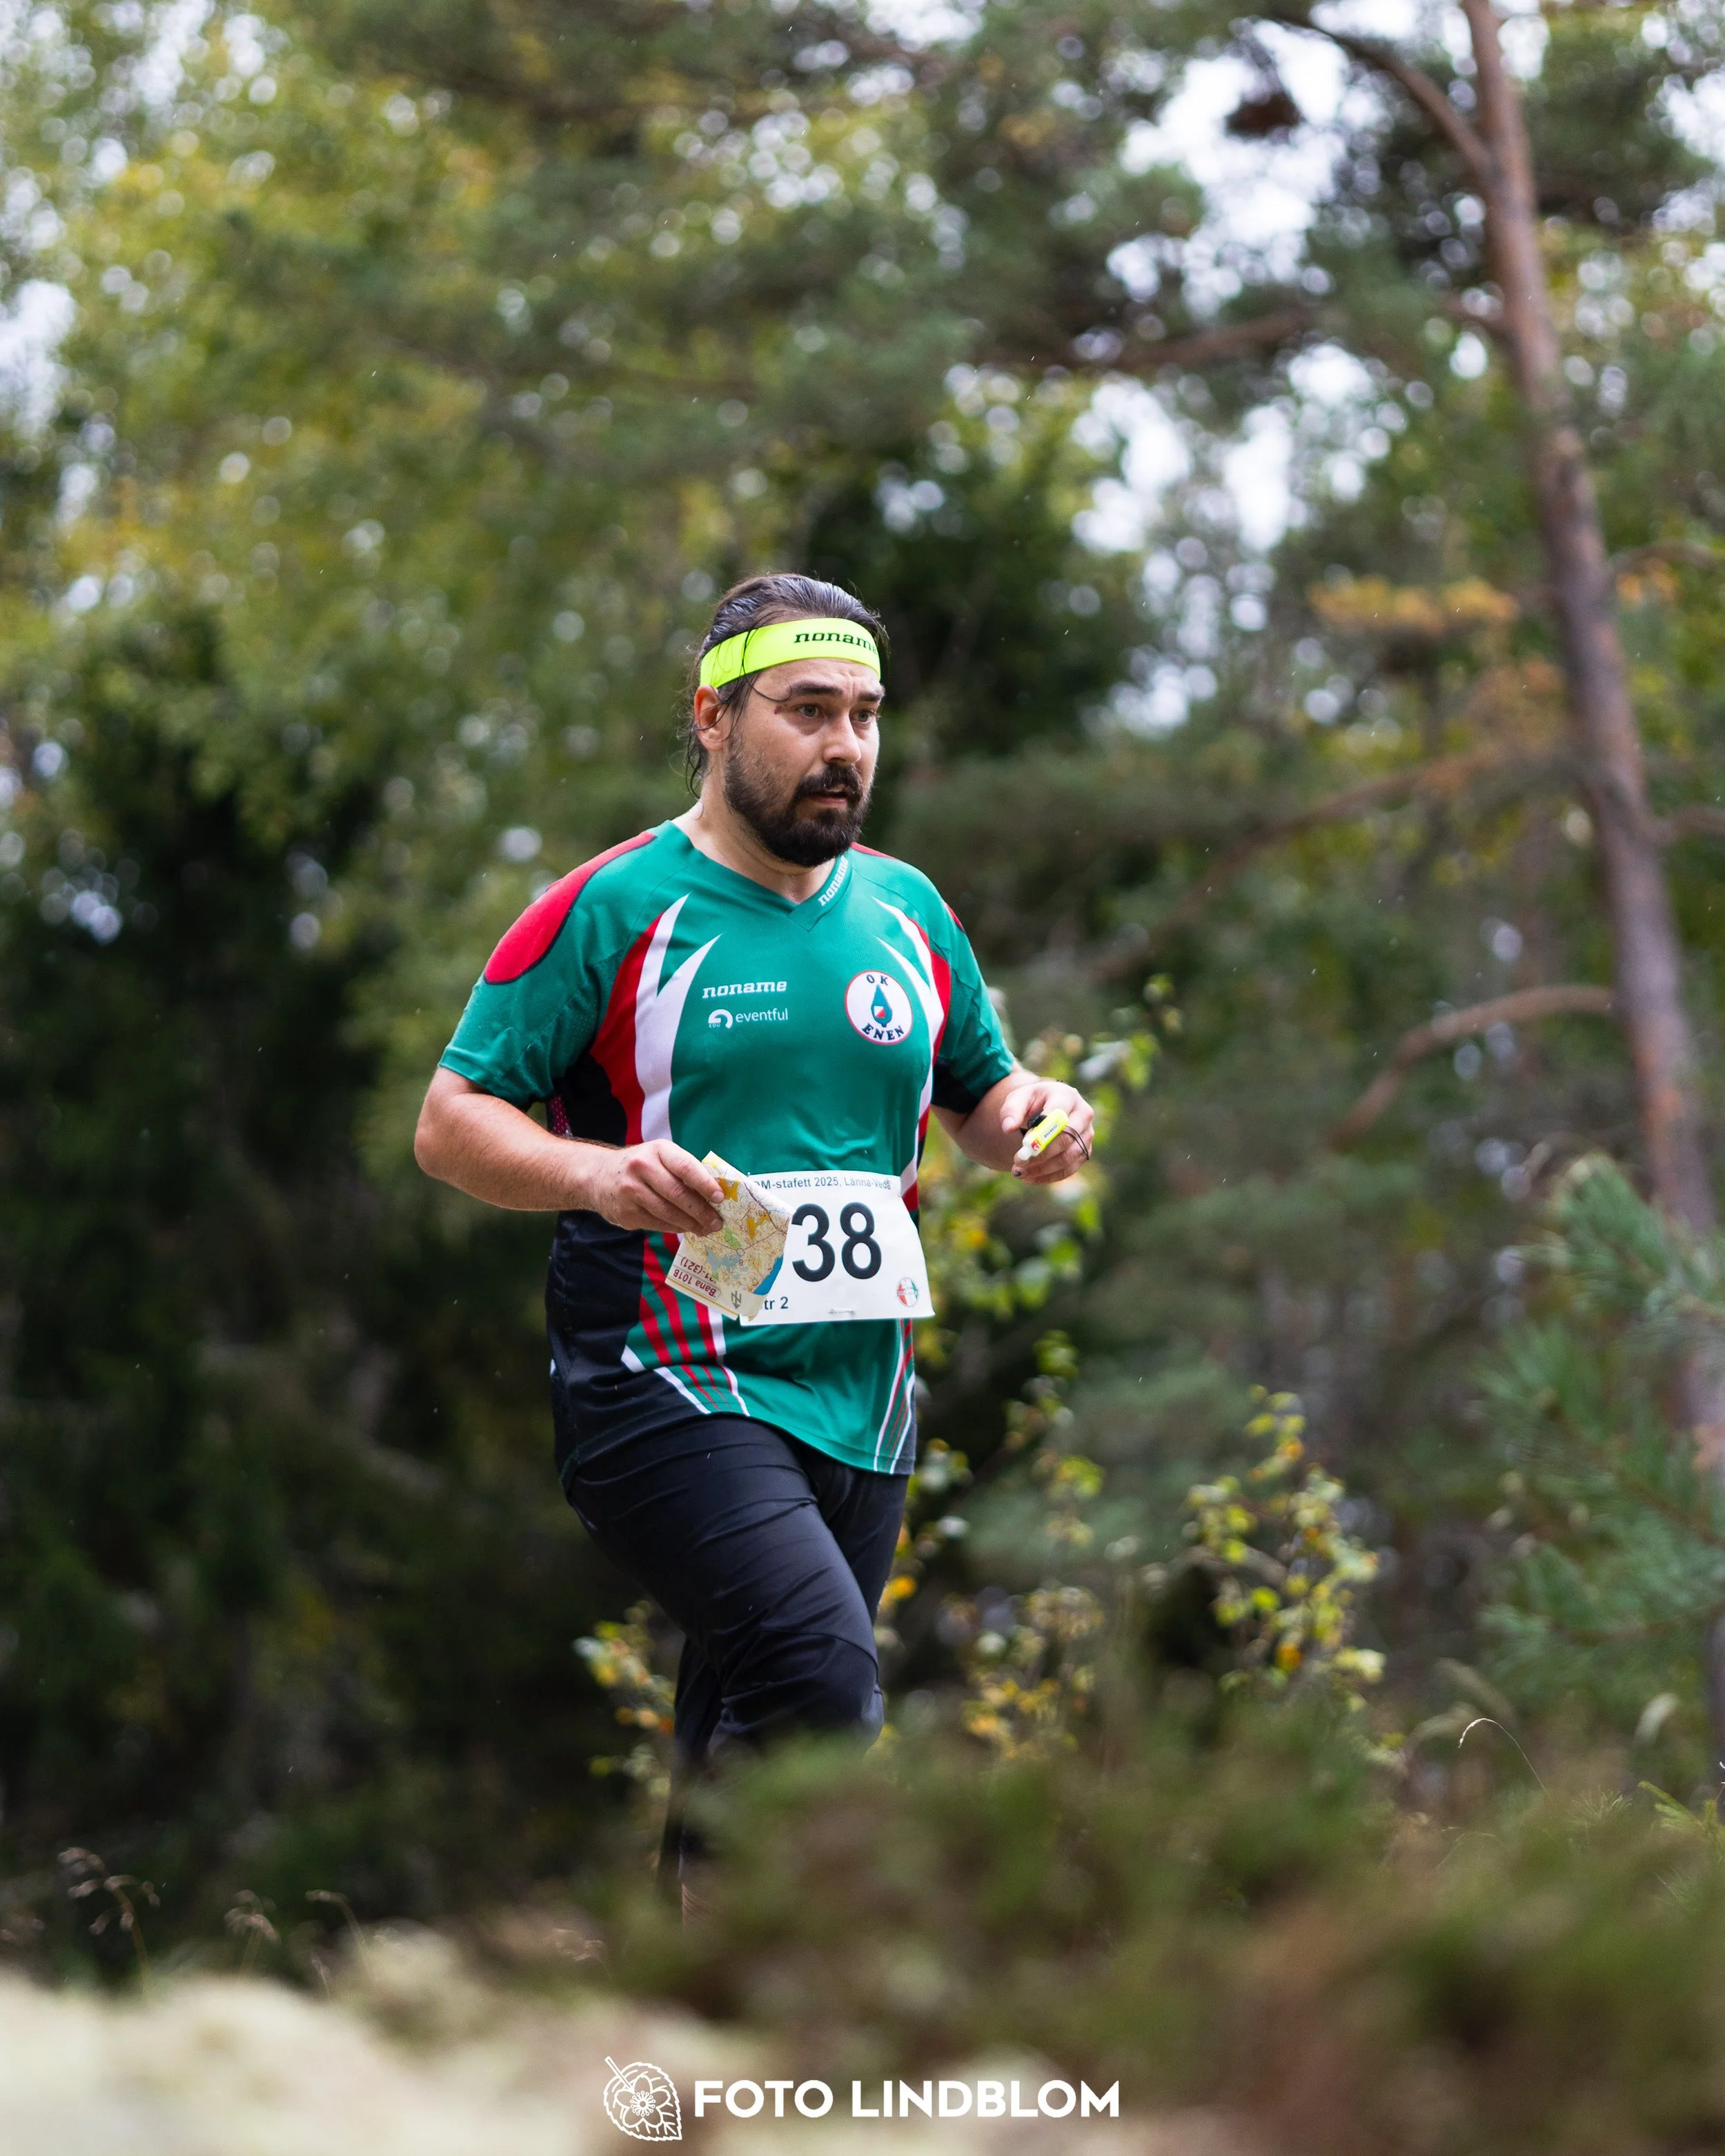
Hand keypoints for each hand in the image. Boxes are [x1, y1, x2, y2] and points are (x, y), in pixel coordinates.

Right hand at [590, 1141, 725, 1234]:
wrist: (597, 1176)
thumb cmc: (641, 1166)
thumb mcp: (659, 1156)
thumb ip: (683, 1170)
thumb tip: (714, 1194)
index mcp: (657, 1150)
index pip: (685, 1166)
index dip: (705, 1183)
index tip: (719, 1197)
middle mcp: (642, 1168)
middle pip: (677, 1193)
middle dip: (701, 1211)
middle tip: (717, 1223)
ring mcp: (631, 1191)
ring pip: (668, 1213)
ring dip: (690, 1224)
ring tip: (705, 1229)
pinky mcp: (625, 1212)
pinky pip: (656, 1224)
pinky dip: (674, 1228)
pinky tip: (685, 1228)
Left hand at [999, 1079, 1093, 1183]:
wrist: (1048, 1106)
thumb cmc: (1033, 1102)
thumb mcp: (1019, 1098)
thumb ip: (1011, 1110)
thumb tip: (1008, 1128)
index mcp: (1067, 1096)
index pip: (1059, 1115)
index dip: (1043, 1133)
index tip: (1024, 1145)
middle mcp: (1083, 1114)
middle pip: (1066, 1139)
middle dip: (1040, 1153)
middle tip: (1018, 1161)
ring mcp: (1086, 1135)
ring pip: (1067, 1158)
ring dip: (1042, 1169)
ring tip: (1018, 1172)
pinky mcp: (1084, 1152)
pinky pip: (1068, 1169)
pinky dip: (1048, 1177)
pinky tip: (1029, 1178)